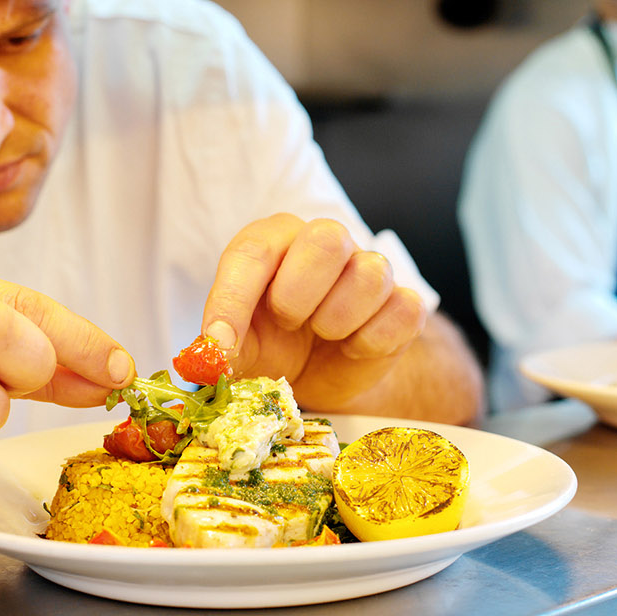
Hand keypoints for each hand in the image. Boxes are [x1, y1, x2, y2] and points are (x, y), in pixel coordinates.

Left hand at [199, 214, 427, 409]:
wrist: (313, 377)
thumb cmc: (268, 346)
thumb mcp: (235, 348)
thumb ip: (219, 347)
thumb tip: (212, 355)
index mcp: (275, 240)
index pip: (254, 250)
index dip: (233, 299)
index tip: (221, 343)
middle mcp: (325, 242)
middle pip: (327, 238)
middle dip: (298, 294)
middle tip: (288, 324)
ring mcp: (370, 269)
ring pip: (371, 273)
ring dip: (337, 320)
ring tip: (322, 336)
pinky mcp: (402, 304)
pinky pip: (404, 310)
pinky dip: (373, 340)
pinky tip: (352, 349)